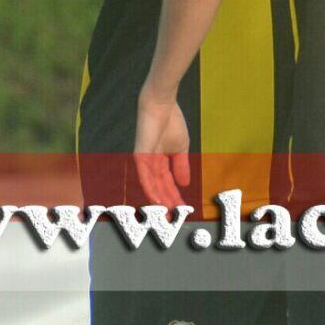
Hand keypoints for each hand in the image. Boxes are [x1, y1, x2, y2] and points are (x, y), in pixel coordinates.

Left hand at [134, 94, 190, 208]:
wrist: (162, 106)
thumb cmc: (171, 122)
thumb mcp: (181, 147)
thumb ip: (181, 166)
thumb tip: (185, 184)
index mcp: (160, 161)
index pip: (167, 183)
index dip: (175, 196)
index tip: (183, 208)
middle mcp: (150, 164)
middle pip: (160, 188)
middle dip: (167, 202)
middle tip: (173, 218)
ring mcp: (144, 161)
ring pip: (152, 186)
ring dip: (160, 200)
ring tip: (167, 214)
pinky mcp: (139, 157)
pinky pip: (145, 177)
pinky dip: (151, 190)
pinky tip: (157, 200)